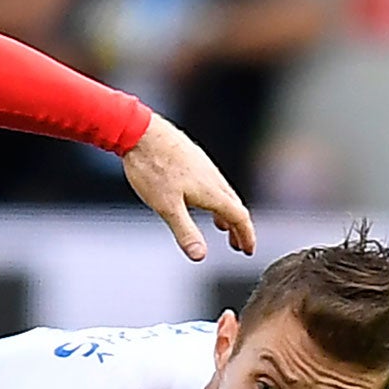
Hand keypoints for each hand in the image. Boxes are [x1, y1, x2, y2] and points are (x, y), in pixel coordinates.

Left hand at [121, 112, 256, 261]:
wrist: (140, 132)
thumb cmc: (152, 169)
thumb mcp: (166, 207)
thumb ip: (185, 231)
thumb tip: (200, 256)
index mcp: (212, 192)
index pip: (239, 217)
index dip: (246, 235)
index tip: (248, 251)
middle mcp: (213, 178)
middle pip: (234, 206)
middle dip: (238, 228)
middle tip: (237, 246)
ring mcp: (204, 167)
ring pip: (223, 194)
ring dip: (226, 214)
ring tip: (221, 228)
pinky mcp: (193, 160)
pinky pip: (212, 184)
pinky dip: (214, 199)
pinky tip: (199, 200)